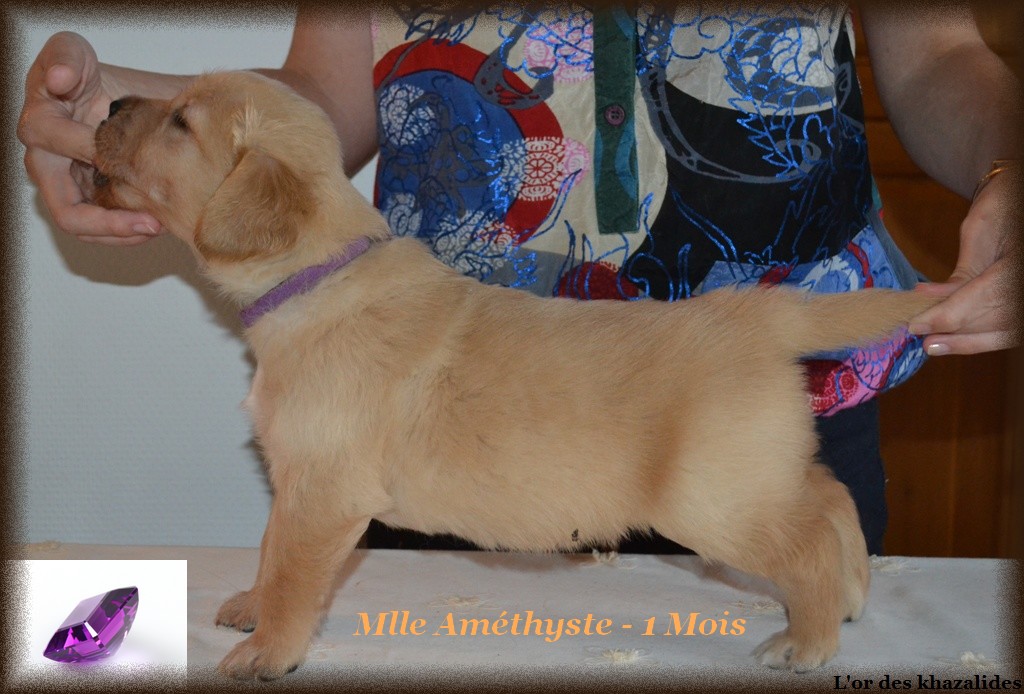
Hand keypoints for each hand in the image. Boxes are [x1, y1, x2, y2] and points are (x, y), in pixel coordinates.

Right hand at [18, 31, 161, 244]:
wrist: (108, 94)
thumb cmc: (82, 72)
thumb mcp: (72, 52)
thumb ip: (64, 58)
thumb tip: (59, 80)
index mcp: (39, 131)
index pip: (54, 158)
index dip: (90, 160)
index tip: (132, 162)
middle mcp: (48, 166)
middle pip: (70, 214)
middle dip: (111, 225)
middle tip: (153, 223)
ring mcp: (70, 188)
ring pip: (89, 231)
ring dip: (125, 235)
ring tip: (161, 227)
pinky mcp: (92, 201)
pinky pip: (106, 227)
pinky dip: (131, 230)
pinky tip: (161, 223)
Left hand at [909, 168, 1020, 354]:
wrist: (1018, 201)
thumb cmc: (1001, 209)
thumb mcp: (978, 236)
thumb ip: (961, 275)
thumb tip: (928, 302)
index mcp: (1019, 265)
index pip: (987, 297)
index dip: (949, 316)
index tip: (917, 324)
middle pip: (995, 320)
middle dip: (955, 331)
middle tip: (920, 336)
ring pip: (1003, 333)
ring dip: (965, 341)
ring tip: (932, 343)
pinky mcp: (1022, 306)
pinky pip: (1007, 331)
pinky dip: (979, 339)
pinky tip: (951, 341)